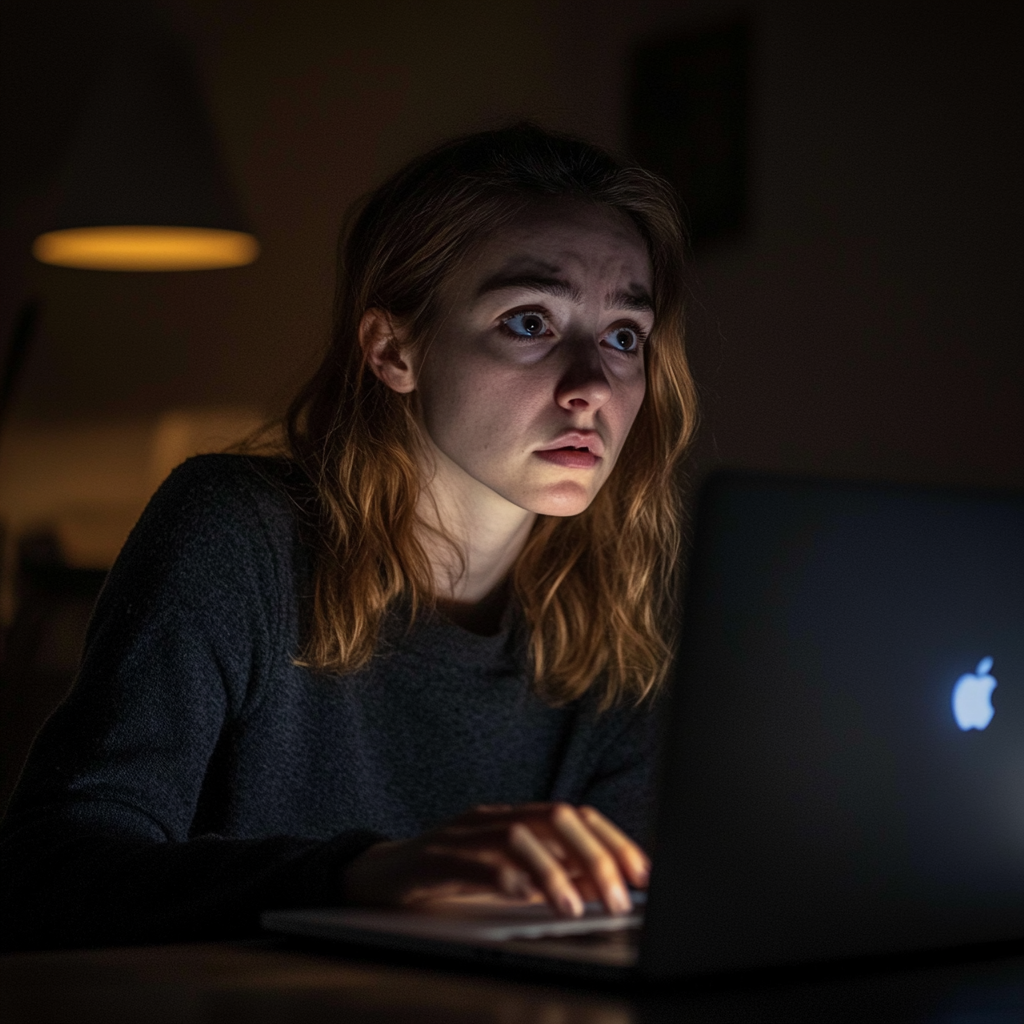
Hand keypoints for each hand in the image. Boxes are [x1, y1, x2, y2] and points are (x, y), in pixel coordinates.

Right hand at [341, 803, 648, 917]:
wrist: (378, 877)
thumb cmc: (450, 877)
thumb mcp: (507, 876)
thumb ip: (551, 874)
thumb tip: (605, 884)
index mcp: (515, 818)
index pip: (576, 816)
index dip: (614, 840)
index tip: (643, 874)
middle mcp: (495, 817)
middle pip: (557, 817)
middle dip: (596, 856)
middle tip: (622, 897)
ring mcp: (464, 833)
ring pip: (520, 835)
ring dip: (556, 871)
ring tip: (577, 908)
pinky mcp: (435, 857)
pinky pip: (477, 860)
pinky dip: (509, 879)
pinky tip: (528, 901)